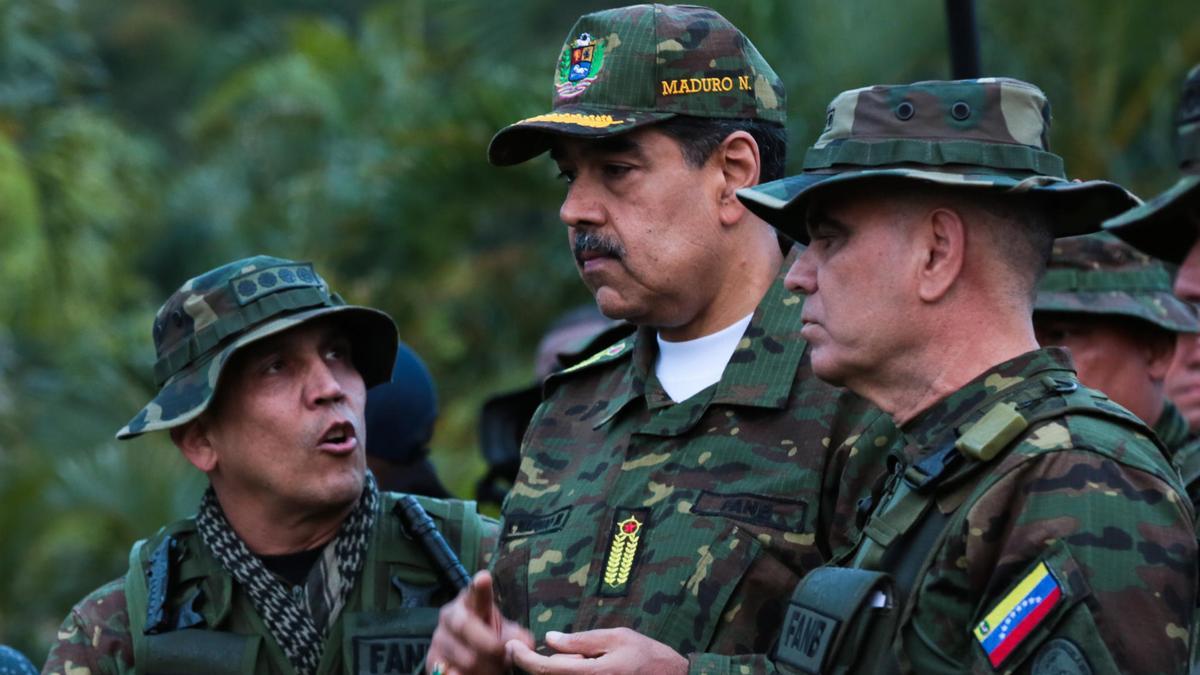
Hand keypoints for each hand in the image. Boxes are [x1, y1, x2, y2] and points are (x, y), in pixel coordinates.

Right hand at [426, 570, 532, 674]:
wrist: (465, 656)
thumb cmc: (488, 637)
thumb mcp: (505, 633)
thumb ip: (516, 637)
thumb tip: (526, 644)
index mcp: (470, 602)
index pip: (475, 592)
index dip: (479, 587)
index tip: (484, 578)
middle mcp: (450, 615)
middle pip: (464, 625)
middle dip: (487, 643)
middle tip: (502, 653)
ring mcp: (439, 638)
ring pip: (464, 657)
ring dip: (485, 668)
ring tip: (494, 668)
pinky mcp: (432, 660)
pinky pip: (451, 673)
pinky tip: (470, 674)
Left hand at [507, 627, 687, 674]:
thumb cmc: (650, 657)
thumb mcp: (617, 638)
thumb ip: (582, 641)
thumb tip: (550, 640)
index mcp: (591, 674)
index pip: (544, 669)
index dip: (522, 658)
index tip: (511, 645)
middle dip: (551, 661)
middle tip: (578, 650)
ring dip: (566, 668)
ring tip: (591, 660)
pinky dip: (576, 672)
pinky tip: (593, 667)